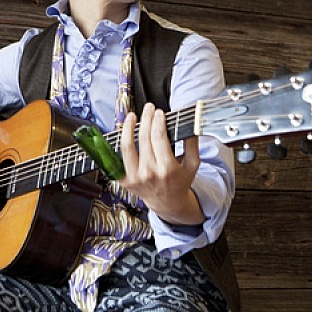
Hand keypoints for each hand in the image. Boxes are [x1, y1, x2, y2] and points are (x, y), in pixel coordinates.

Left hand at [118, 103, 204, 225]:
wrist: (167, 203)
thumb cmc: (180, 181)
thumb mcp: (193, 164)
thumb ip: (192, 144)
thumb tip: (191, 124)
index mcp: (167, 169)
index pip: (159, 138)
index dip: (157, 121)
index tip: (159, 112)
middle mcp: (149, 173)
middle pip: (144, 138)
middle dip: (146, 119)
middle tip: (148, 108)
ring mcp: (135, 177)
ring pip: (127, 146)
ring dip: (128, 127)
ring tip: (132, 116)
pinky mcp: (125, 180)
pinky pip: (118, 158)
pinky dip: (119, 144)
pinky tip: (123, 132)